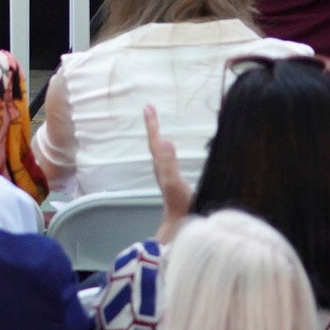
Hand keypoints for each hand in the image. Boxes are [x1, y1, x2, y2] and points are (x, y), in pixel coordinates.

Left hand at [145, 106, 191, 241]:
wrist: (182, 222)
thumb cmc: (179, 203)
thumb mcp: (174, 182)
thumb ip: (169, 163)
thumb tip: (165, 140)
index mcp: (160, 164)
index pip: (155, 140)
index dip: (152, 124)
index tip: (148, 107)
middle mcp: (161, 166)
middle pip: (155, 142)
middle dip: (153, 125)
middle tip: (150, 108)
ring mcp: (166, 173)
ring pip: (159, 149)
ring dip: (157, 134)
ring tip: (156, 123)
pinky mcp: (172, 178)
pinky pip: (166, 156)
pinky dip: (166, 146)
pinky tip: (169, 148)